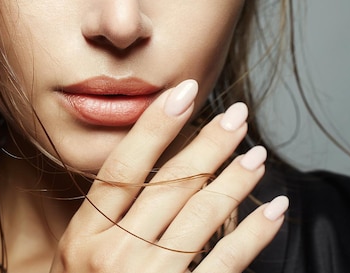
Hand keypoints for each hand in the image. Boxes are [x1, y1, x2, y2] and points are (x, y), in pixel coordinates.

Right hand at [50, 79, 287, 272]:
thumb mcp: (78, 255)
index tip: (183, 93)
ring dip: (234, 181)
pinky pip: (224, 264)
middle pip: (169, 186)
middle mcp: (112, 254)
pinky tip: (271, 208)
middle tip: (236, 116)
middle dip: (207, 145)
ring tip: (256, 153)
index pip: (123, 169)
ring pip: (200, 217)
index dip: (155, 127)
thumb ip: (106, 215)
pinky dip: (253, 234)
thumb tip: (151, 164)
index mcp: (84, 236)